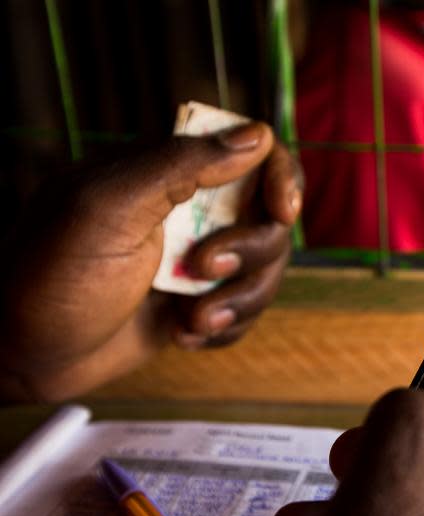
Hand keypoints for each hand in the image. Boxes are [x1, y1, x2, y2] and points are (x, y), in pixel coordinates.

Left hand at [0, 123, 300, 401]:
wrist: (24, 357)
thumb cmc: (50, 276)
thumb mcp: (107, 208)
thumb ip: (180, 165)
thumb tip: (255, 137)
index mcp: (166, 171)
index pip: (251, 150)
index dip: (280, 175)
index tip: (283, 211)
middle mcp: (189, 211)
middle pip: (270, 217)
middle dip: (250, 252)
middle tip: (203, 269)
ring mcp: (197, 259)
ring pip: (266, 269)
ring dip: (238, 300)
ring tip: (191, 320)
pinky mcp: (199, 303)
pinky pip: (247, 311)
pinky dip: (225, 328)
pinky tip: (183, 334)